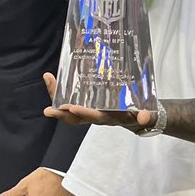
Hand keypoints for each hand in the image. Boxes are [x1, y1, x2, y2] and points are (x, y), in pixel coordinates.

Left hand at [42, 72, 157, 132]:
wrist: (138, 117)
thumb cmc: (140, 113)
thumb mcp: (145, 115)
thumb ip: (146, 116)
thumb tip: (145, 118)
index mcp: (110, 118)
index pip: (96, 117)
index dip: (85, 113)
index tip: (73, 108)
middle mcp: (98, 116)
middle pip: (77, 118)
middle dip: (63, 114)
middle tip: (49, 110)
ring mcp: (91, 110)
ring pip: (70, 108)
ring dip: (57, 98)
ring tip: (48, 80)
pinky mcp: (88, 103)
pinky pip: (70, 99)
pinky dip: (60, 91)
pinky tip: (51, 77)